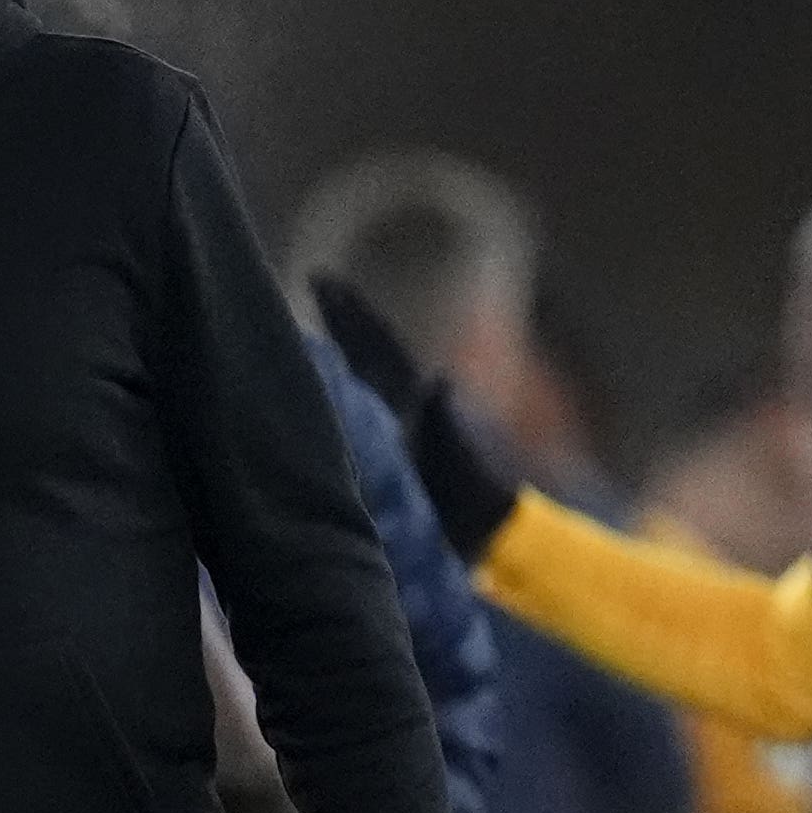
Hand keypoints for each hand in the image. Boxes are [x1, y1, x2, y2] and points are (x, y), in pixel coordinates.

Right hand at [310, 277, 522, 559]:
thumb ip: (449, 423)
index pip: (379, 347)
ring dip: (348, 343)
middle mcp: (410, 403)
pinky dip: (350, 381)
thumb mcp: (464, 464)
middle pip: (373, 349)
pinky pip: (368, 401)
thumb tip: (439, 379)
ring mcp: (406, 423)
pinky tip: (334, 378)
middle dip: (346, 317)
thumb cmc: (477, 502)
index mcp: (416, 401)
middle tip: (316, 283)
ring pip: (370, 371)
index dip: (352, 314)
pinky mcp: (400, 446)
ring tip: (321, 321)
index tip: (323, 280)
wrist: (495, 532)